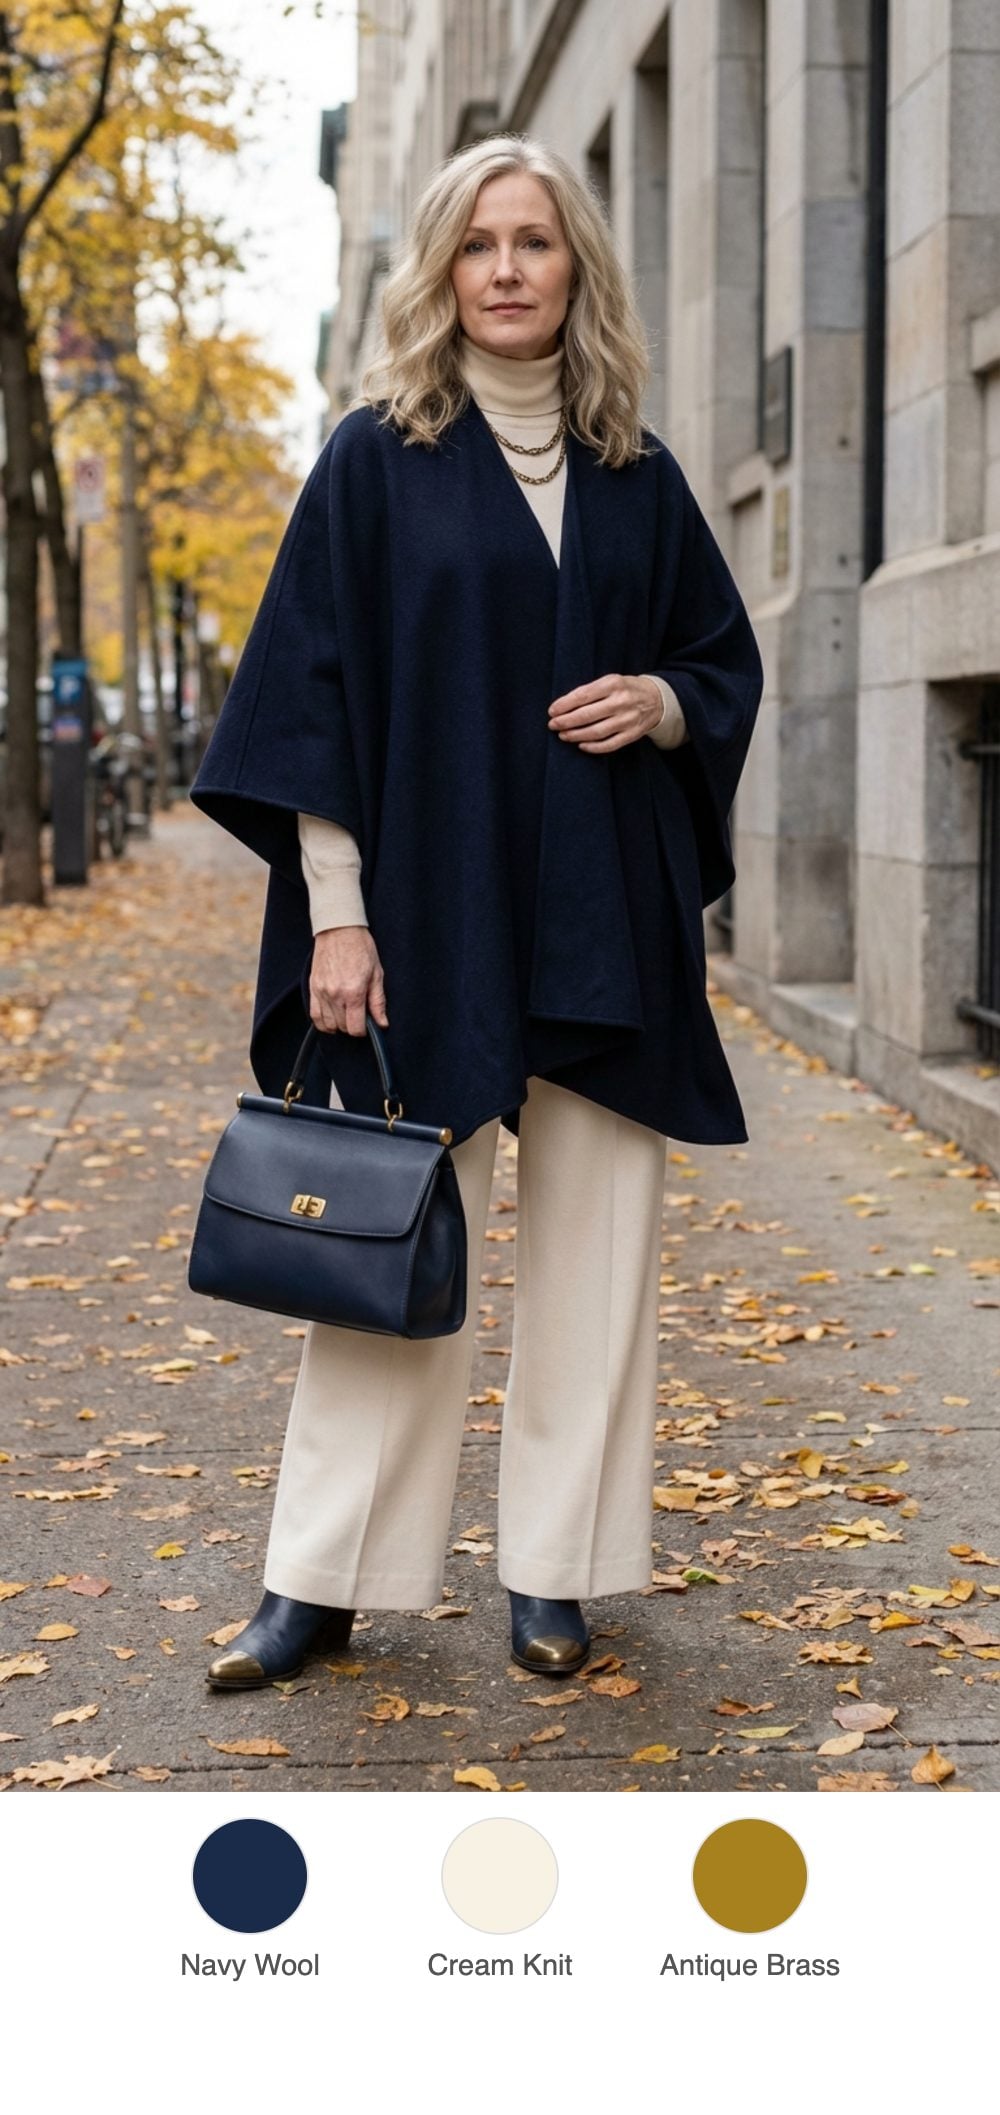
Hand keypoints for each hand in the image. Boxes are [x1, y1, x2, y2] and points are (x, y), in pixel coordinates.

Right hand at [308, 926, 387, 1035]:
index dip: (363, 1030)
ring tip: (346, 1015)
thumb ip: (378, 1002)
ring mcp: (321, 992)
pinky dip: (322, 1021)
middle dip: (352, 1025)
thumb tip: (382, 1023)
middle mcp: (335, 995)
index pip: (355, 1028)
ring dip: (338, 1024)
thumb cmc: (360, 948)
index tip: (367, 1025)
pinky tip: (331, 1018)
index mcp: (353, 992)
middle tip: (359, 1015)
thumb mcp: (377, 974)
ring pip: (327, 1024)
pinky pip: (314, 1014)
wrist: (339, 929)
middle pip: (342, 1027)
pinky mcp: (313, 987)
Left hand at [548, 673, 663, 752]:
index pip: (583, 695)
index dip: (565, 705)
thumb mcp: (610, 681)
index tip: (552, 711)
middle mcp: (621, 702)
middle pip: (587, 715)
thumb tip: (563, 706)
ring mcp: (628, 719)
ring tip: (563, 735)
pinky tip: (581, 745)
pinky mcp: (632, 734)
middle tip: (553, 725)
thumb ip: (590, 691)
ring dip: (576, 735)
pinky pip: (609, 745)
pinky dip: (593, 747)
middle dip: (566, 721)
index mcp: (613, 684)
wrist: (657, 699)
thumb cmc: (625, 689)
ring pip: (596, 732)